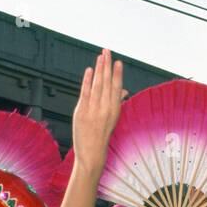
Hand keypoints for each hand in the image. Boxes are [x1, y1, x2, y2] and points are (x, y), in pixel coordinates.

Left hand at [70, 49, 124, 177]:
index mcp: (114, 111)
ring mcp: (93, 111)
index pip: (117, 89)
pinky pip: (85, 94)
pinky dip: (87, 81)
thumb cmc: (101, 136)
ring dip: (99, 70)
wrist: (92, 154)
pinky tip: (90, 70)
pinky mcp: (81, 113)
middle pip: (107, 84)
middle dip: (107, 66)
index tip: (118, 62)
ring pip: (97, 86)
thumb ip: (116, 102)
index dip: (117, 74)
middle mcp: (105, 110)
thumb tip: (124, 90)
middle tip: (107, 51)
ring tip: (100, 57)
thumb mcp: (112, 119)